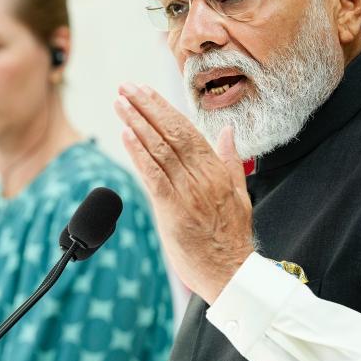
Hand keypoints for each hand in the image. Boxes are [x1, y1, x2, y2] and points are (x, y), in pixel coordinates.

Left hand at [114, 83, 254, 302]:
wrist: (231, 273)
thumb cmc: (232, 237)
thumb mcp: (240, 193)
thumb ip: (229, 160)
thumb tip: (228, 132)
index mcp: (217, 171)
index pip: (187, 130)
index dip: (164, 108)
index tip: (145, 90)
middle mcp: (203, 177)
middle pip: (171, 133)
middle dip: (147, 106)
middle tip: (126, 86)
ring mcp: (188, 193)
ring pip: (160, 149)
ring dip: (138, 123)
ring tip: (120, 103)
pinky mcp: (173, 211)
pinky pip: (154, 176)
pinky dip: (139, 153)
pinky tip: (126, 135)